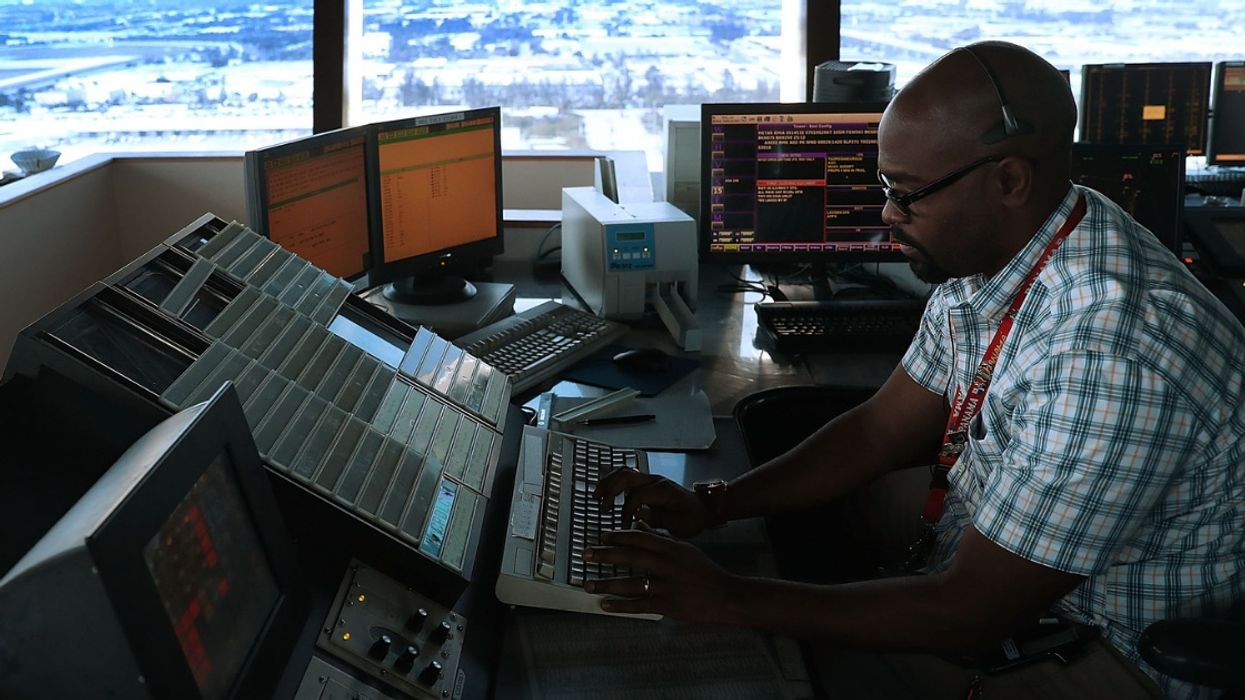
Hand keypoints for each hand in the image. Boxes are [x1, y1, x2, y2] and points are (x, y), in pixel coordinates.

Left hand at [584, 524, 740, 621]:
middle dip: (606, 555)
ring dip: (607, 584)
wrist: (725, 595)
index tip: (602, 537)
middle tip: (586, 554)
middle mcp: (666, 565)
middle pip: (631, 557)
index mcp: (670, 548)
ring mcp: (666, 586)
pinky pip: (639, 605)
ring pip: (631, 583)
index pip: (640, 538)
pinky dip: (620, 606)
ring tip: (588, 583)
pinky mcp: (667, 605)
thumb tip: (640, 524)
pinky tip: (605, 605)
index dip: (619, 537)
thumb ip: (660, 539)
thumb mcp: (684, 549)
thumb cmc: (704, 571)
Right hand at [593, 469, 712, 537]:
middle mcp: (655, 480)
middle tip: (601, 506)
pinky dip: (613, 480)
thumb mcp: (678, 525)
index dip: (626, 512)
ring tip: (597, 496)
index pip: (636, 496)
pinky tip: (605, 490)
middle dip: (610, 490)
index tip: (623, 526)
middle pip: (626, 476)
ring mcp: (651, 478)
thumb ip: (657, 521)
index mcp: (662, 491)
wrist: (704, 508)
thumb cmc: (692, 518)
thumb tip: (635, 518)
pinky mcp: (648, 481)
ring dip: (608, 482)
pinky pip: (627, 475)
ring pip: (624, 472)